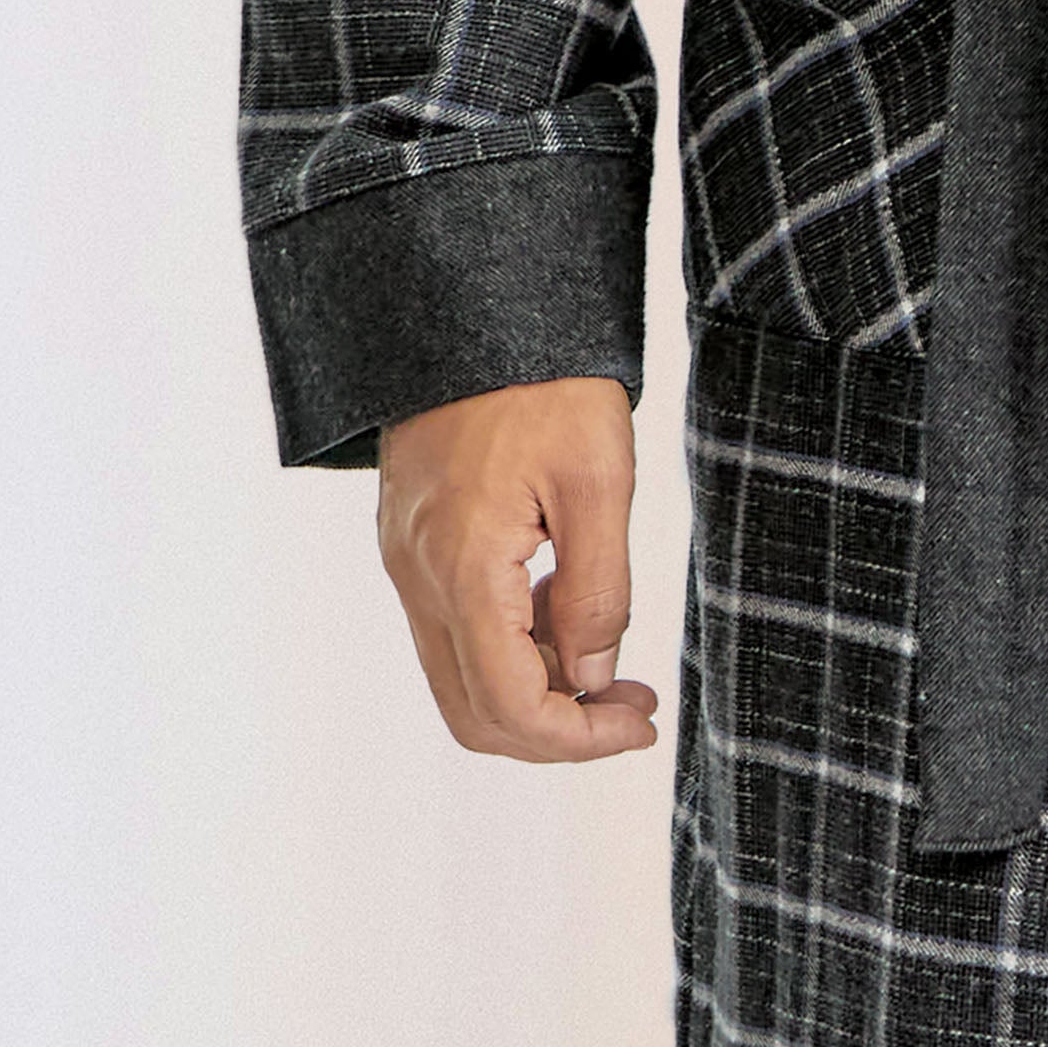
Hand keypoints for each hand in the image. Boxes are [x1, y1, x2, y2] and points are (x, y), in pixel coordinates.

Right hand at [374, 375, 659, 758]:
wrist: (473, 307)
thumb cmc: (543, 381)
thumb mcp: (598, 481)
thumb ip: (597, 592)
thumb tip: (594, 679)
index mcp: (462, 567)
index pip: (508, 705)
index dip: (578, 739)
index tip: (640, 722)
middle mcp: (417, 578)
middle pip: (473, 713)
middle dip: (556, 732)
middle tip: (631, 707)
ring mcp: (407, 562)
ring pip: (460, 677)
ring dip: (536, 691)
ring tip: (609, 659)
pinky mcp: (412, 544)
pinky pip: (454, 630)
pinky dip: (511, 648)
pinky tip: (565, 608)